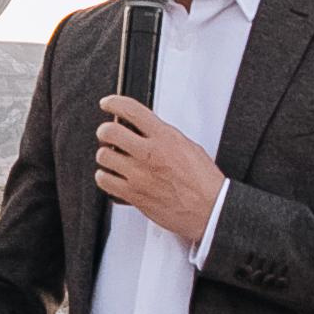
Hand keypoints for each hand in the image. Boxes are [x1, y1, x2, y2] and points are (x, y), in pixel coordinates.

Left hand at [96, 95, 223, 245]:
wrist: (209, 209)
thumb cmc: (203, 182)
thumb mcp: (188, 147)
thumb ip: (164, 136)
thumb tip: (147, 129)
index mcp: (165, 138)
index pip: (132, 110)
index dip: (114, 103)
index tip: (107, 104)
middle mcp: (150, 154)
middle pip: (110, 131)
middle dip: (105, 130)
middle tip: (107, 133)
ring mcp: (139, 175)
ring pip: (103, 156)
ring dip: (105, 155)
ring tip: (112, 158)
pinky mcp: (133, 194)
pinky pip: (104, 181)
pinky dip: (104, 177)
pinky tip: (111, 176)